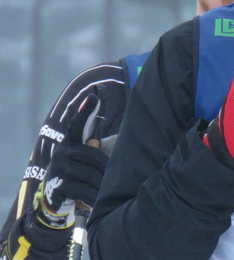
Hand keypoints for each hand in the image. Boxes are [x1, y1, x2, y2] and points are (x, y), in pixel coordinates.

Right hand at [34, 94, 107, 228]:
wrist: (55, 199)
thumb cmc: (78, 173)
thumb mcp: (84, 158)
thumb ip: (94, 147)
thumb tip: (98, 141)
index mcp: (70, 141)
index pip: (78, 124)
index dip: (86, 111)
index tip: (94, 95)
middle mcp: (61, 151)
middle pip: (94, 157)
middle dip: (106, 170)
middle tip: (113, 179)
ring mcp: (58, 168)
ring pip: (91, 175)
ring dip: (101, 186)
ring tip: (105, 192)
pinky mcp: (57, 185)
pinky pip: (84, 190)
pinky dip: (94, 198)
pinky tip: (97, 203)